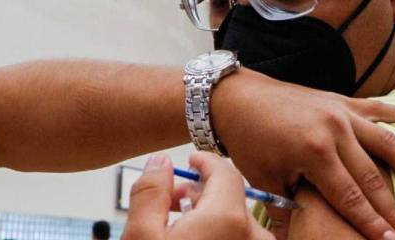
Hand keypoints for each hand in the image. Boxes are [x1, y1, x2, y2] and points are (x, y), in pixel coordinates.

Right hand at [122, 152, 273, 239]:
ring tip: (179, 226)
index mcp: (229, 220)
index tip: (191, 162)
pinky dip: (222, 236)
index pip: (225, 172)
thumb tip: (159, 163)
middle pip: (231, 199)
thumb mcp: (140, 237)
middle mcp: (254, 238)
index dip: (204, 162)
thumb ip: (150, 192)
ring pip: (239, 224)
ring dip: (212, 218)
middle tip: (172, 200)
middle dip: (202, 194)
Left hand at [213, 69, 394, 239]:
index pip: (350, 196)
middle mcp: (334, 130)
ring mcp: (340, 112)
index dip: (372, 222)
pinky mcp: (340, 100)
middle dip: (394, 208)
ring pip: (386, 142)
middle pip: (373, 177)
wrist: (237, 97)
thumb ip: (289, 207)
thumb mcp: (265, 178)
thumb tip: (301, 237)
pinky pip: (377, 108)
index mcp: (314, 151)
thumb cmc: (248, 139)